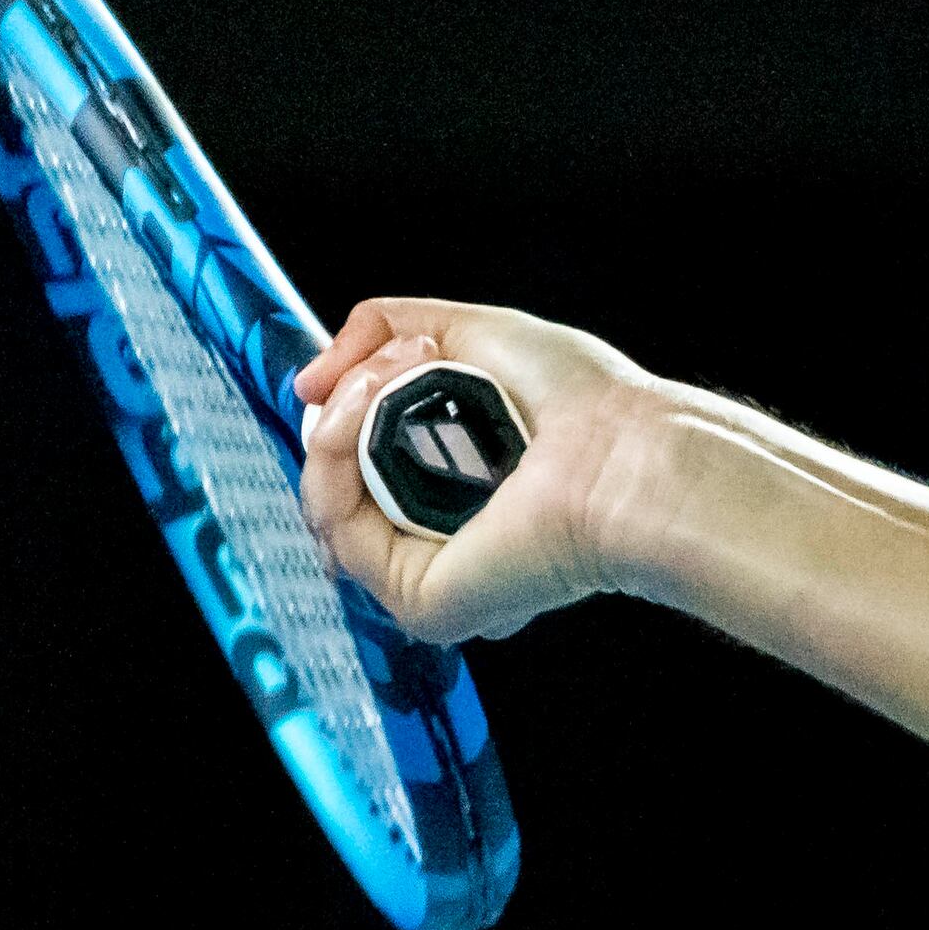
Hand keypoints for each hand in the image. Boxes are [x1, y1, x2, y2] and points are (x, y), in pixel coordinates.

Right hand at [294, 296, 671, 644]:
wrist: (620, 448)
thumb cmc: (583, 401)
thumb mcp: (472, 333)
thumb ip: (384, 331)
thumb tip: (308, 384)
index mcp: (457, 492)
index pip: (361, 465)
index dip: (347, 414)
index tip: (361, 370)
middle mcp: (439, 537)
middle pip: (337, 478)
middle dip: (347, 405)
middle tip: (398, 360)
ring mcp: (424, 571)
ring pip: (327, 498)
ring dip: (340, 421)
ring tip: (390, 378)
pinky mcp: (417, 598)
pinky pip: (337, 526)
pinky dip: (334, 459)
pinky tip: (368, 415)